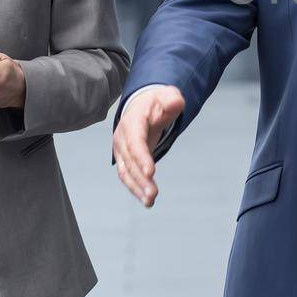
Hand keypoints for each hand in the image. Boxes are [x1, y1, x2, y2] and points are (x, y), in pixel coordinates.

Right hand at [112, 86, 184, 207]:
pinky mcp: (126, 160)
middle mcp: (123, 138)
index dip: (141, 157)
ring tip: (150, 201)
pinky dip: (136, 189)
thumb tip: (175, 102)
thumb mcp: (167, 95)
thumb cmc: (157, 102)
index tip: (151, 172)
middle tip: (153, 194)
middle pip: (130, 161)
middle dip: (141, 179)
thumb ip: (171, 99)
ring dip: (137, 188)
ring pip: (127, 173)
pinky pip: (129, 176)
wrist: (144, 105)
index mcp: (132, 122)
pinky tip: (147, 201)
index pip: (135, 141)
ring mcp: (122, 150)